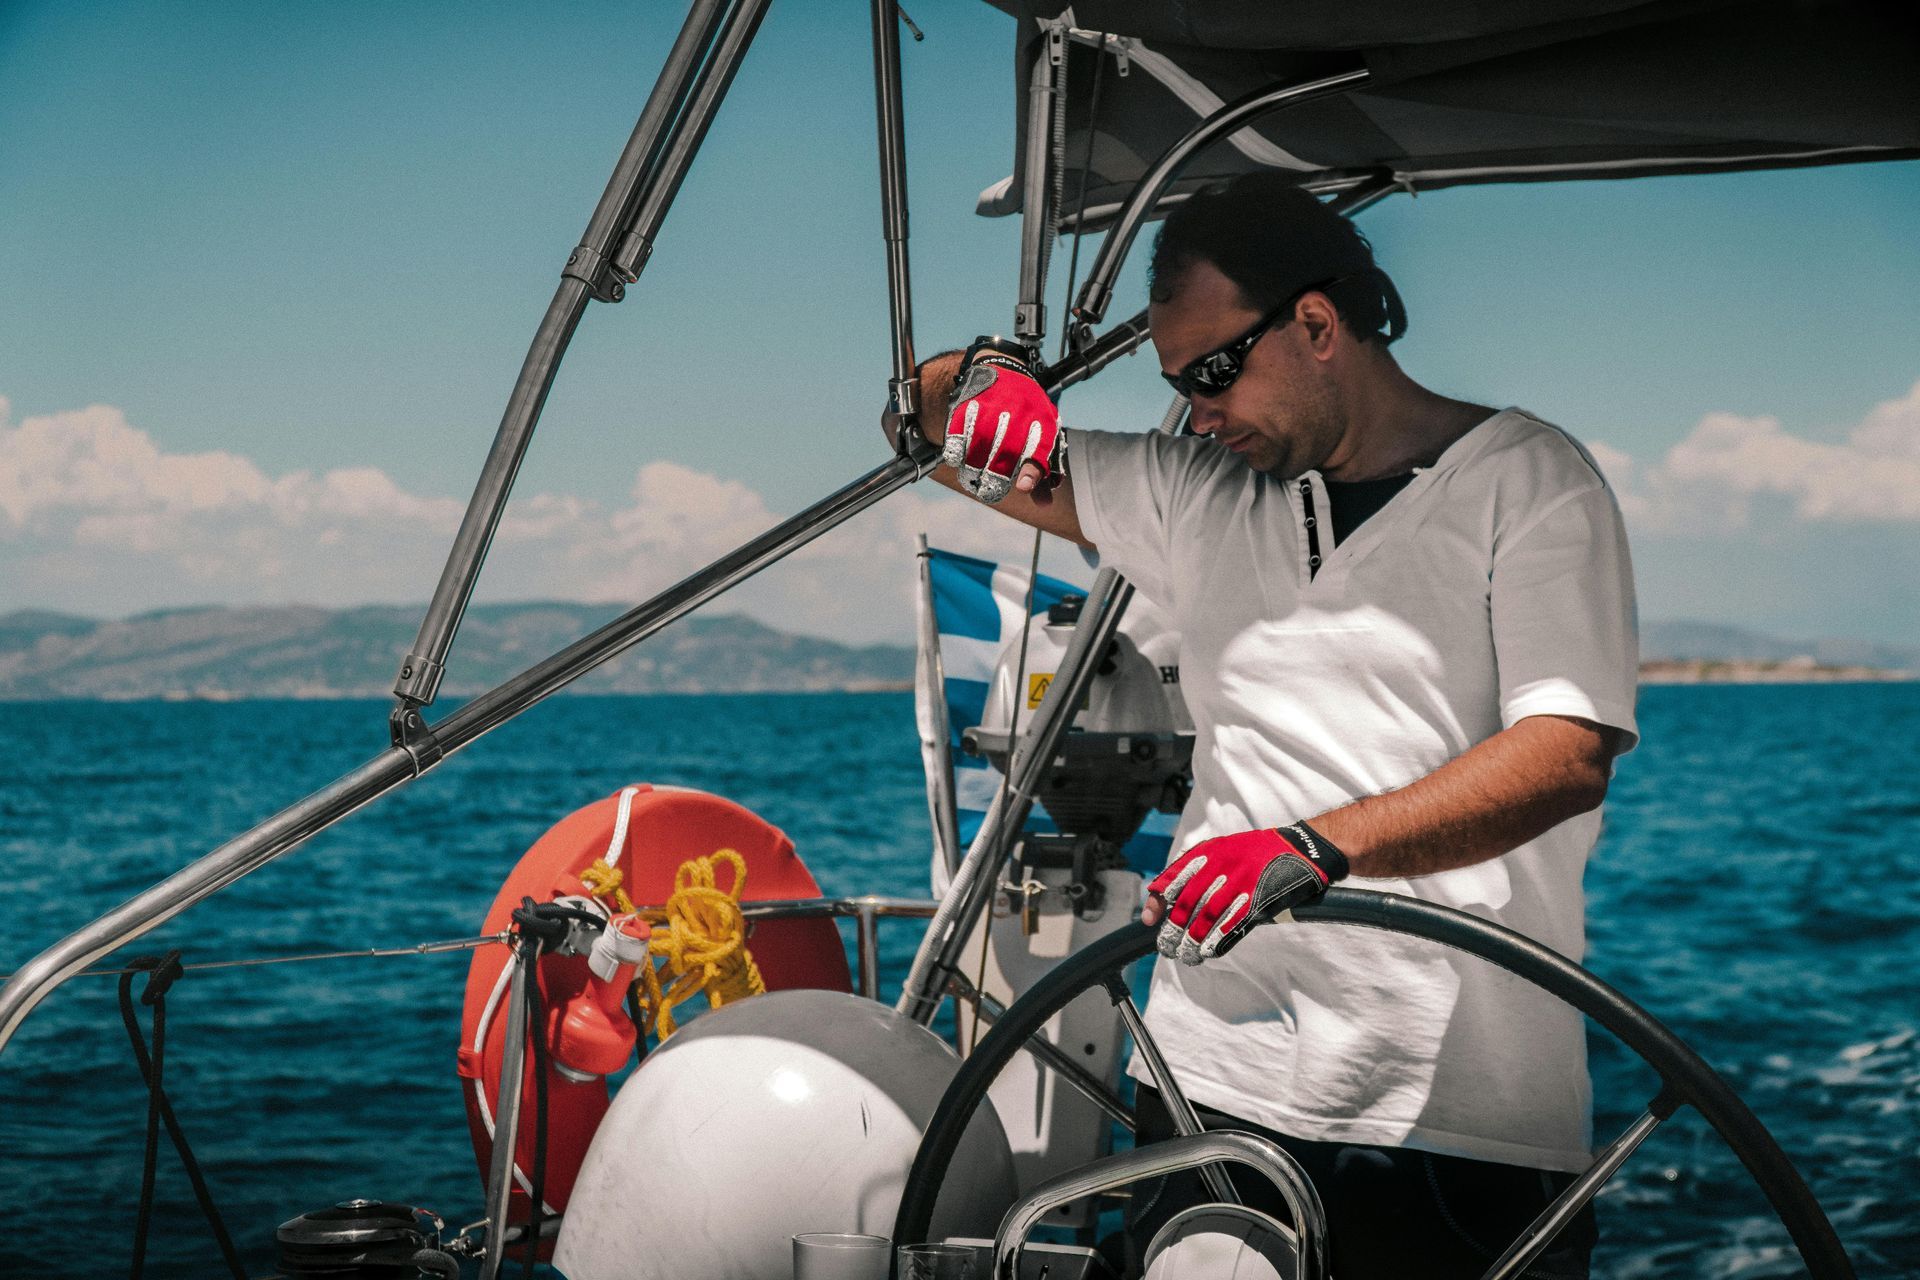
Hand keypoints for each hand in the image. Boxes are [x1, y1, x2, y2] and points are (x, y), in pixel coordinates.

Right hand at [944, 341, 1063, 504]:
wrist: (1002, 370)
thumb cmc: (1025, 413)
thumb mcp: (1041, 434)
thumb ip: (1041, 469)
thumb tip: (1044, 505)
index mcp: (1041, 421)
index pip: (1039, 449)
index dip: (1032, 470)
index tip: (1023, 487)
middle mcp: (1018, 412)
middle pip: (1005, 454)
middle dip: (995, 480)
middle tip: (990, 491)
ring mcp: (991, 408)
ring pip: (978, 449)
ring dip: (973, 471)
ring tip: (973, 479)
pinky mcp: (967, 406)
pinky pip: (957, 436)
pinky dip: (956, 453)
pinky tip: (958, 459)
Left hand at [1144, 822, 1348, 963]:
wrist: (1301, 850)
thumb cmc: (1259, 853)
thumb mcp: (1224, 850)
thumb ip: (1196, 868)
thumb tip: (1164, 894)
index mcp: (1210, 852)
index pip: (1173, 878)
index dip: (1158, 903)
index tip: (1150, 921)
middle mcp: (1222, 866)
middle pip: (1186, 905)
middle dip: (1172, 930)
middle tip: (1165, 946)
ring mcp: (1241, 885)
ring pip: (1206, 920)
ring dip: (1191, 942)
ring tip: (1184, 956)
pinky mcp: (1259, 902)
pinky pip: (1231, 927)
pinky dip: (1215, 943)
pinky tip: (1206, 953)